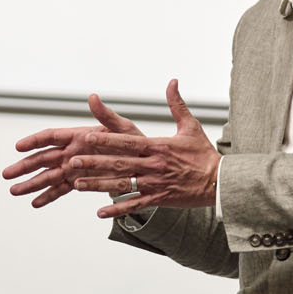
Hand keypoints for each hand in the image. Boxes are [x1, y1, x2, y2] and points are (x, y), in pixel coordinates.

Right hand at [2, 94, 142, 207]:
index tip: (18, 147)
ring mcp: (74, 168)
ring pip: (48, 176)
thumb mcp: (123, 128)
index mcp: (78, 135)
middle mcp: (72, 152)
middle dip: (24, 167)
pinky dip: (48, 196)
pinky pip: (61, 189)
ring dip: (31, 184)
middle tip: (6, 175)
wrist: (143, 163)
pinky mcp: (80, 182)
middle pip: (42, 159)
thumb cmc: (133, 141)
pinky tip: (35, 203)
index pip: (51, 137)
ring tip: (14, 191)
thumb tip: (93, 97)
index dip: (34, 141)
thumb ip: (106, 115)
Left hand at [68, 79, 221, 217]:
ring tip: (77, 185)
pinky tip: (100, 212)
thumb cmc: (204, 154)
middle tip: (72, 162)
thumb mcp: (191, 126)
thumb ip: (177, 104)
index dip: (106, 140)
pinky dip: (117, 209)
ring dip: (98, 186)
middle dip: (94, 163)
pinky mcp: (160, 199)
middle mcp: (154, 165)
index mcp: (158, 146)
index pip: (127, 142)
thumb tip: (172, 81)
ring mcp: (155, 184)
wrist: (220, 181)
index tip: (87, 137)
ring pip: (122, 185)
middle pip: (119, 164)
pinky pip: (135, 205)